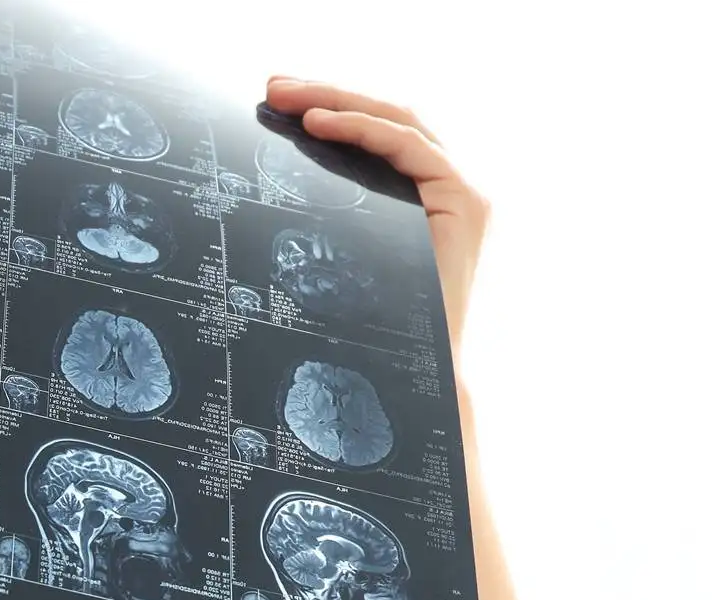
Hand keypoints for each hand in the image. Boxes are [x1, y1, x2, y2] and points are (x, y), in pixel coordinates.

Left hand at [265, 77, 488, 347]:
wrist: (411, 380)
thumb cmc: (369, 331)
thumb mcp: (337, 260)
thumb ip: (328, 216)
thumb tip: (268, 183)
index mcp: (425, 200)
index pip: (379, 136)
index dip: (330, 110)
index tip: (276, 102)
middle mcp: (451, 190)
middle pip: (387, 120)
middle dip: (327, 95)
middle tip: (272, 86)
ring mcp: (463, 194)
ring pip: (399, 122)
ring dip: (337, 100)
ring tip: (283, 95)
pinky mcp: (464, 202)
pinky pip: (408, 147)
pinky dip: (361, 128)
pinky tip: (316, 123)